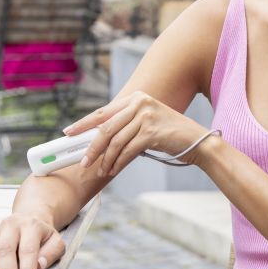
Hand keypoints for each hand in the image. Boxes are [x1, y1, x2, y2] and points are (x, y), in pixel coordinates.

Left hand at [64, 90, 208, 176]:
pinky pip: (128, 150)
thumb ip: (126, 125)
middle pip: (106, 128)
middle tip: (83, 162)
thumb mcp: (147, 123)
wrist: (198, 142)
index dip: (83, 123)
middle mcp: (140, 102)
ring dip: (106, 160)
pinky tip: (114, 170)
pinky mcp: (152, 131)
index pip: (103, 111)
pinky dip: (118, 162)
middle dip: (92, 147)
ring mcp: (146, 116)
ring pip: (115, 141)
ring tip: (101, 171)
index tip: (69, 132)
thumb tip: (98, 140)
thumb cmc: (170, 135)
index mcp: (136, 97)